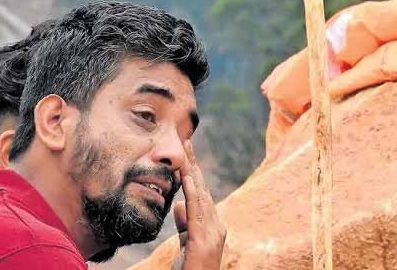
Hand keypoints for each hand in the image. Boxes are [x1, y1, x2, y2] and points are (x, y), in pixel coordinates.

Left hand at [173, 140, 226, 269]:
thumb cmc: (191, 269)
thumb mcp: (185, 243)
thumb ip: (185, 224)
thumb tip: (180, 204)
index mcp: (212, 225)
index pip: (200, 192)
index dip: (193, 171)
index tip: (186, 151)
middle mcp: (216, 225)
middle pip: (203, 188)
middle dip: (194, 164)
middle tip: (186, 140)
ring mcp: (212, 233)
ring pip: (201, 196)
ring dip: (193, 172)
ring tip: (186, 151)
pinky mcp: (203, 241)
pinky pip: (197, 212)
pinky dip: (193, 193)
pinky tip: (188, 178)